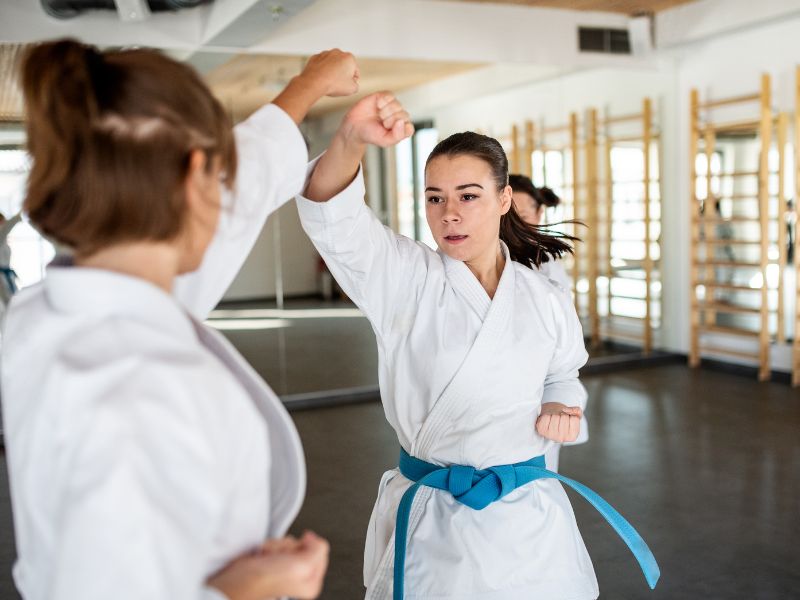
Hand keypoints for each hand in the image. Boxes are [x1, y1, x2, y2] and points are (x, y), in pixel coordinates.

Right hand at [207, 531, 329, 599]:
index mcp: (311, 581)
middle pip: (302, 544)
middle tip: (279, 558)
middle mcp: (298, 576)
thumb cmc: (263, 582)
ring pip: (286, 543)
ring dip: (275, 547)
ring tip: (267, 559)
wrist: (235, 582)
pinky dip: (267, 547)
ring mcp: (283, 569)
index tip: (296, 552)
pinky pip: (273, 545)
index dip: (307, 545)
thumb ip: (317, 551)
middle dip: (288, 547)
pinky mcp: (269, 563)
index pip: (319, 549)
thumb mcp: (301, 567)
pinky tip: (261, 558)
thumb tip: (315, 539)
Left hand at [299, 49, 358, 97]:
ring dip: (332, 72)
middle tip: (338, 84)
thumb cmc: (334, 84)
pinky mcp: (315, 57)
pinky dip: (322, 71)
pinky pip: (321, 65)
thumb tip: (353, 83)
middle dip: (342, 74)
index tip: (346, 85)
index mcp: (349, 58)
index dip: (352, 81)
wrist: (314, 82)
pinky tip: (321, 79)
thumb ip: (356, 85)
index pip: (355, 71)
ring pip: (332, 64)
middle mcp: (338, 52)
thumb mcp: (352, 89)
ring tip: (329, 82)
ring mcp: (325, 54)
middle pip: (343, 66)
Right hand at [337, 92, 414, 148]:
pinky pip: (389, 96)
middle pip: (403, 116)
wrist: (354, 127)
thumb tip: (402, 122)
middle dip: (390, 121)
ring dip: (386, 112)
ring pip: (397, 105)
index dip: (399, 130)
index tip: (388, 131)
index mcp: (402, 129)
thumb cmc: (370, 134)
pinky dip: (383, 101)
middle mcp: (399, 116)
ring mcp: (392, 105)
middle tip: (381, 124)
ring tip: (379, 115)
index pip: (409, 128)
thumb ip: (397, 136)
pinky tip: (377, 106)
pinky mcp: (384, 96)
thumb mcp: (385, 141)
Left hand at [535, 402, 581, 442]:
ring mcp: (550, 435)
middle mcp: (561, 438)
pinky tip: (547, 420)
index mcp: (572, 437)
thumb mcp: (575, 415)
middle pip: (564, 417)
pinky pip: (546, 417)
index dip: (571, 415)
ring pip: (555, 416)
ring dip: (554, 414)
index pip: (574, 418)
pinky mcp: (541, 430)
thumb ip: (577, 411)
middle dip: (562, 414)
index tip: (567, 419)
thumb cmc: (563, 419)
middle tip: (559, 418)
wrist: (549, 420)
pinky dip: (546, 415)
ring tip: (553, 419)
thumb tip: (566, 410)